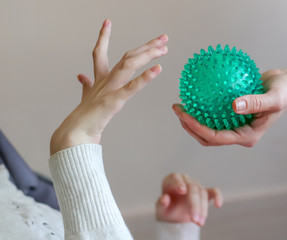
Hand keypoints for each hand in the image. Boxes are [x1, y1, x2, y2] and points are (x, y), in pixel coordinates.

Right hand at [50, 19, 167, 154]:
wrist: (75, 134)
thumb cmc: (85, 117)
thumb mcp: (87, 97)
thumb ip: (86, 85)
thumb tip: (81, 76)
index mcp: (99, 79)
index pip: (99, 53)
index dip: (103, 37)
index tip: (107, 22)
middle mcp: (105, 80)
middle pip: (126, 56)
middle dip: (146, 46)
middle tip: (163, 38)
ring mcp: (109, 89)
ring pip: (129, 64)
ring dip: (147, 54)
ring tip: (163, 48)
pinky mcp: (114, 101)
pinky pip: (131, 87)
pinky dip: (145, 77)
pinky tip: (157, 68)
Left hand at [156, 173, 222, 225]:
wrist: (174, 217)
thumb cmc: (166, 210)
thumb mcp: (161, 210)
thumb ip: (161, 204)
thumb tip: (165, 198)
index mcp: (171, 181)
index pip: (175, 177)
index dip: (179, 182)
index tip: (183, 190)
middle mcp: (184, 180)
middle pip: (192, 187)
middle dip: (194, 204)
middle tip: (194, 219)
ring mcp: (195, 186)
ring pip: (202, 192)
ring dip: (202, 208)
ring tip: (199, 222)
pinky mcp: (205, 193)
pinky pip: (214, 191)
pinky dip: (217, 196)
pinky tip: (218, 204)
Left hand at [172, 69, 286, 146]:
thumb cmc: (285, 92)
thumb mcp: (274, 98)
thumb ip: (255, 103)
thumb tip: (233, 106)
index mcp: (246, 136)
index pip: (216, 137)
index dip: (197, 128)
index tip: (184, 114)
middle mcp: (238, 133)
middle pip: (207, 137)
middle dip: (189, 126)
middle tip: (177, 109)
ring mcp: (235, 125)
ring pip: (208, 128)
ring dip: (192, 120)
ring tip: (181, 105)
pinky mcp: (233, 114)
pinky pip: (213, 115)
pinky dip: (202, 109)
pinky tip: (193, 97)